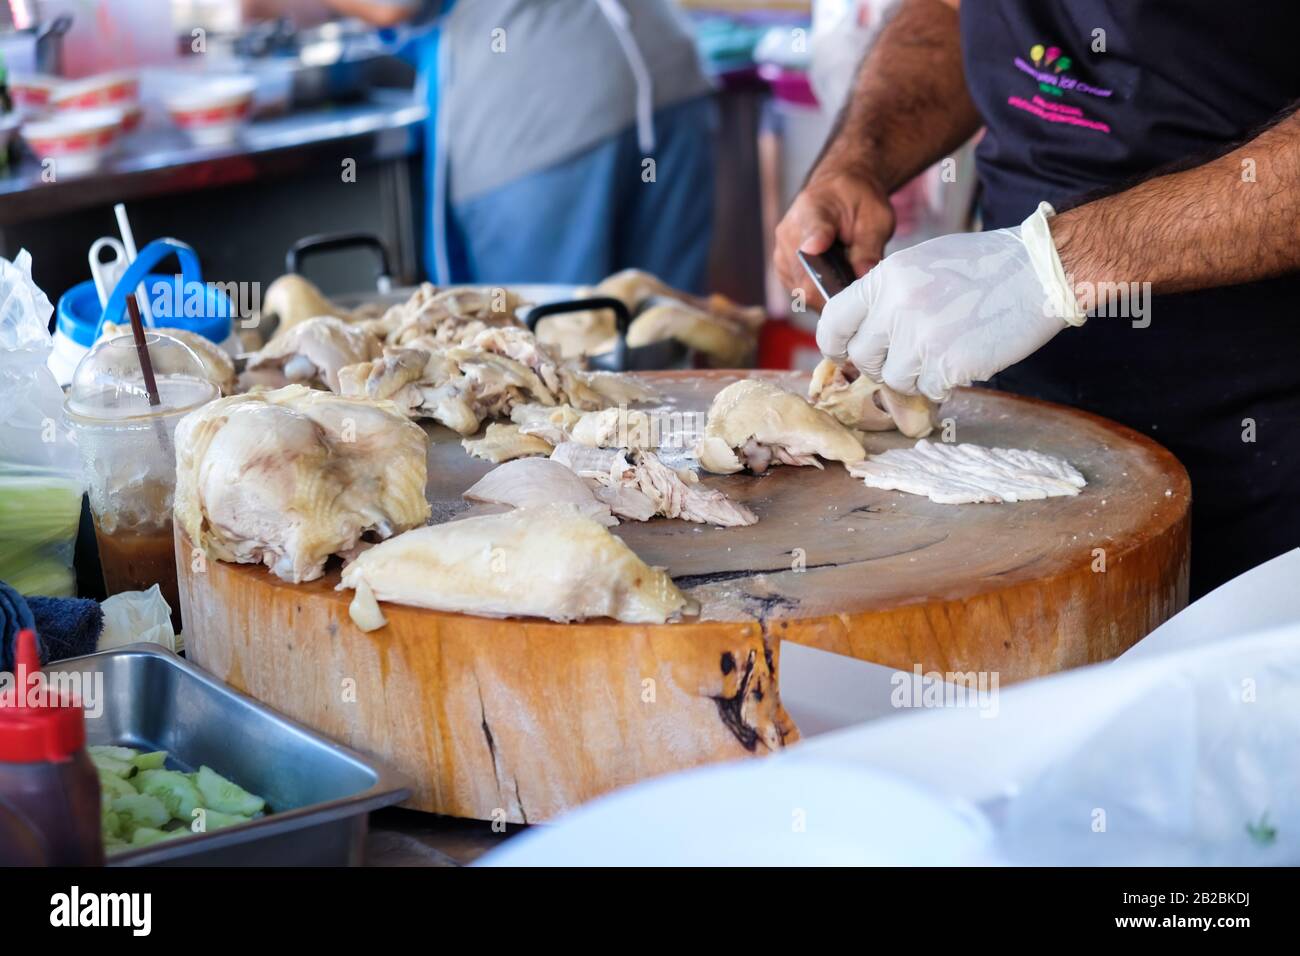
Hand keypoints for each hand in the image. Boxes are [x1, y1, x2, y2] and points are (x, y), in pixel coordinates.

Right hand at [773, 167, 895, 309]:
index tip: (817, 248)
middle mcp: (788, 234)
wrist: (836, 193)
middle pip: (805, 279)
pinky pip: (801, 295)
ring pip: (803, 293)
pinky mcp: (784, 272)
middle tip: (861, 293)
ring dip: (829, 295)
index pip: (811, 231)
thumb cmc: (856, 201)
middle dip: (836, 292)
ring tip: (848, 282)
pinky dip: (821, 294)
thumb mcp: (875, 217)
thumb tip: (864, 275)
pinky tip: (836, 283)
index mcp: (812, 210)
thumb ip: (869, 247)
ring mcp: (782, 256)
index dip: (816, 244)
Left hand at [817, 202, 1085, 401]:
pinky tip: (963, 356)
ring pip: (894, 379)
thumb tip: (860, 334)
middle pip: (862, 358)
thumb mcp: (921, 265)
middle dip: (881, 362)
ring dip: (914, 375)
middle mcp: (897, 307)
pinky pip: (928, 389)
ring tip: (944, 350)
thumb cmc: (983, 267)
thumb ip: (886, 297)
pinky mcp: (948, 364)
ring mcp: (922, 338)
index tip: (844, 352)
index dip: (836, 344)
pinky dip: (943, 382)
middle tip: (910, 352)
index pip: (833, 322)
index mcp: (886, 278)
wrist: (1040, 270)